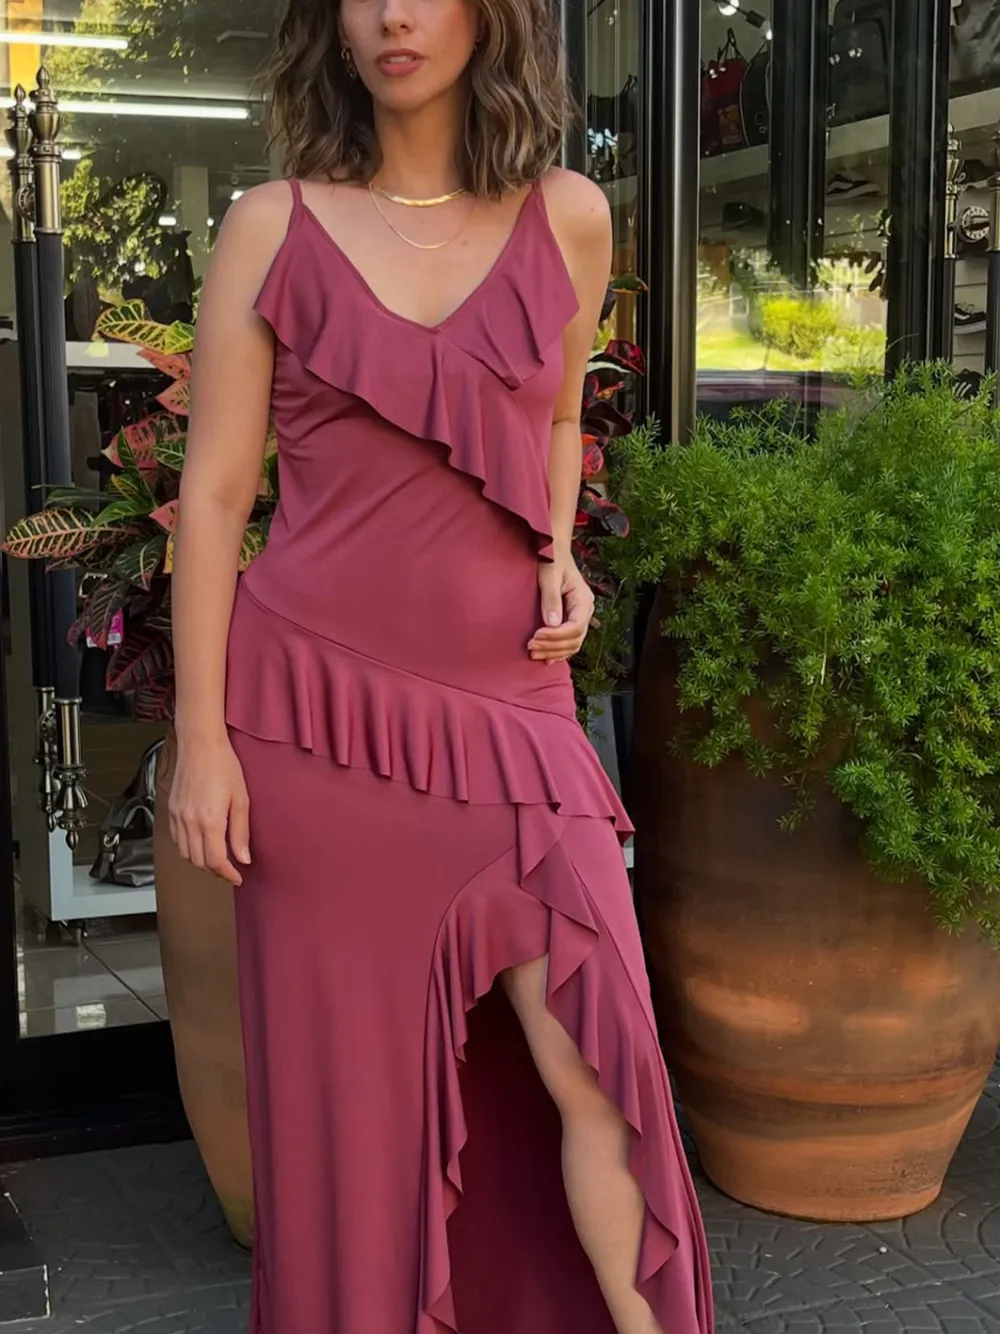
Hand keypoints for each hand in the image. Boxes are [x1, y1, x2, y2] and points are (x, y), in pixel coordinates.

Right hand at [168, 734, 250, 886]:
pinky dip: (188, 849)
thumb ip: (240, 832)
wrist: (199, 745)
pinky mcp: (171, 811)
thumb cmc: (223, 765)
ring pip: (186, 854)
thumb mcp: (241, 799)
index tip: (237, 877)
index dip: (227, 874)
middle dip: (216, 871)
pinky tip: (200, 844)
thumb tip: (243, 858)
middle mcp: (189, 822)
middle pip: (199, 862)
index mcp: (209, 821)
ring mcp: (177, 817)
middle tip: (231, 869)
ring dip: (201, 862)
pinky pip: (177, 841)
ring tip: (217, 858)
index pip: (216, 861)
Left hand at [529, 549, 594, 664]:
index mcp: (583, 599)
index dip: (556, 636)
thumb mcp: (549, 574)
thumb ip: (551, 598)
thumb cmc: (551, 558)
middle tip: (530, 647)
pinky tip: (545, 658)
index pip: (575, 626)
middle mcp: (585, 610)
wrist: (552, 550)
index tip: (535, 636)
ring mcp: (579, 616)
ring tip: (533, 654)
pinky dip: (557, 651)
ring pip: (572, 644)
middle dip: (553, 646)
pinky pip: (568, 641)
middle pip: (575, 639)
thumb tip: (552, 624)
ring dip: (554, 652)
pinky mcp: (569, 620)